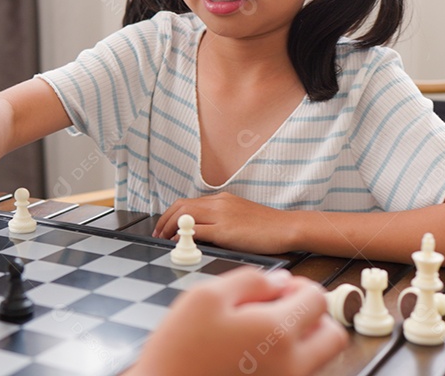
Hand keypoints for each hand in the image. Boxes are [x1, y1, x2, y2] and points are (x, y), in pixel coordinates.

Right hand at [127, 268, 347, 375]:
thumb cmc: (177, 351)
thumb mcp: (204, 297)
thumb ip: (248, 281)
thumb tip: (278, 281)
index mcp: (276, 333)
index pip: (316, 299)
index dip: (298, 285)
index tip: (278, 289)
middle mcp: (290, 364)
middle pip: (332, 335)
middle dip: (313, 316)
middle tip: (283, 310)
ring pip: (318, 358)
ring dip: (302, 339)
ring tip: (264, 332)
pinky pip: (297, 373)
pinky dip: (287, 359)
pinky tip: (254, 352)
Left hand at [153, 192, 295, 253]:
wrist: (287, 227)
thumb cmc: (268, 227)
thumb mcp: (240, 217)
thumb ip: (221, 220)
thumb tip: (203, 232)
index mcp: (222, 199)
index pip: (187, 202)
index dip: (171, 214)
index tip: (164, 226)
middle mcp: (219, 203)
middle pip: (181, 206)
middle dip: (165, 220)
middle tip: (158, 234)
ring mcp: (222, 215)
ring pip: (185, 216)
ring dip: (170, 228)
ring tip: (164, 240)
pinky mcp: (226, 229)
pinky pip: (198, 231)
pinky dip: (184, 237)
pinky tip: (179, 245)